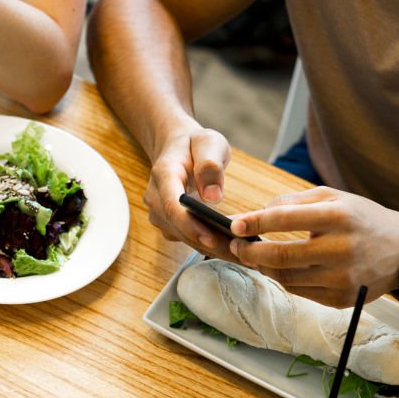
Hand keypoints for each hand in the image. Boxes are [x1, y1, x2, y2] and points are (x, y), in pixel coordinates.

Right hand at [145, 123, 233, 258]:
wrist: (177, 149)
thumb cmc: (194, 145)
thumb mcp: (207, 142)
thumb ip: (210, 165)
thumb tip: (213, 196)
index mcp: (163, 174)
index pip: (172, 206)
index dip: (190, 225)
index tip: (212, 238)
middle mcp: (155, 198)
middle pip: (179, 228)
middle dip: (209, 243)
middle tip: (241, 254)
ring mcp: (160, 213)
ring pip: (184, 237)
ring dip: (211, 248)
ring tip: (243, 255)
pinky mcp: (169, 224)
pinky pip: (187, 238)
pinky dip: (209, 245)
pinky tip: (233, 248)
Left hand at [228, 187, 398, 306]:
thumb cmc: (362, 219)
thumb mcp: (334, 198)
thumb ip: (294, 202)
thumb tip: (256, 214)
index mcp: (339, 217)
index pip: (285, 219)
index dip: (255, 223)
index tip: (234, 226)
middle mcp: (341, 248)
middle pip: (280, 256)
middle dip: (250, 253)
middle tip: (236, 246)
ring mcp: (342, 277)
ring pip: (285, 278)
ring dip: (263, 268)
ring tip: (255, 258)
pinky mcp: (341, 298)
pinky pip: (299, 291)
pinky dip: (283, 280)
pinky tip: (279, 270)